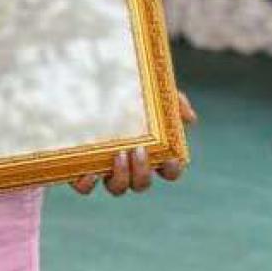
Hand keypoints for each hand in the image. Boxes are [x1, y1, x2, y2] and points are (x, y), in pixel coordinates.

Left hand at [70, 91, 197, 197]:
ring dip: (121, 177)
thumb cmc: (125, 92)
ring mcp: (105, 167)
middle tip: (139, 150)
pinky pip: (85, 187)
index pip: (168, 171)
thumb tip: (190, 118)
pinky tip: (90, 172)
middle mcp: (129, 164)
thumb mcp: (152, 92)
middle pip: (141, 184)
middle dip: (142, 172)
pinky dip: (88, 185)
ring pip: (117, 189)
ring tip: (119, 154)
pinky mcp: (81, 165)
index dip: (173, 170)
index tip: (171, 158)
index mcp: (149, 150)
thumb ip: (174, 101)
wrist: (86, 82)